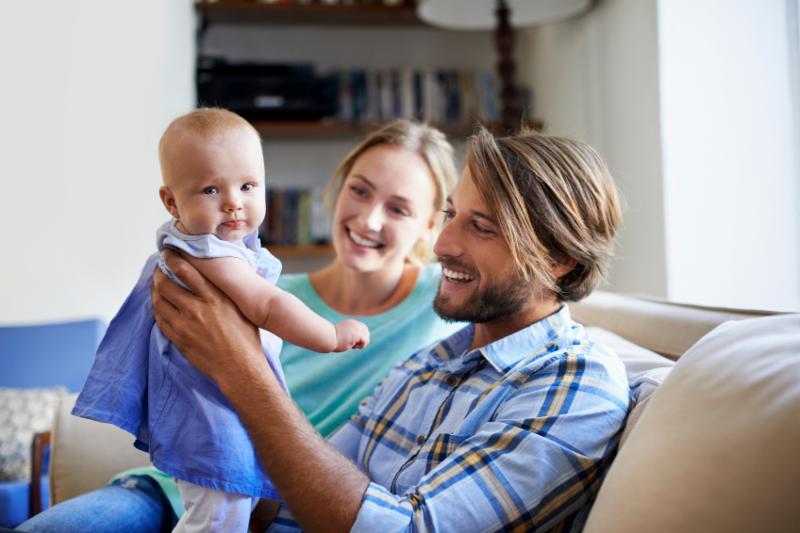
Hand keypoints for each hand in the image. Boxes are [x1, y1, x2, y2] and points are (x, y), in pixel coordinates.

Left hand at [151, 250, 264, 386]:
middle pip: (166, 283)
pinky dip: (157, 309)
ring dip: (155, 290)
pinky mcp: (178, 339)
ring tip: (157, 285)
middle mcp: (197, 308)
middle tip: (159, 269)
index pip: (184, 270)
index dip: (171, 258)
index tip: (167, 253)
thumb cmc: (246, 338)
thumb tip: (219, 276)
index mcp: (214, 297)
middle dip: (159, 273)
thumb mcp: (240, 308)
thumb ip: (225, 292)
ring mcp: (184, 325)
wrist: (240, 368)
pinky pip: (160, 319)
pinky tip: (160, 305)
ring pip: (159, 301)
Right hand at [333, 319, 369, 351]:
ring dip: (361, 344)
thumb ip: (349, 335)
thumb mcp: (342, 336)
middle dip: (362, 341)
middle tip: (353, 345)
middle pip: (366, 333)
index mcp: (351, 323)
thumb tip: (359, 341)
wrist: (327, 339)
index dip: (361, 337)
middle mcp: (355, 324)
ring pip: (366, 337)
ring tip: (352, 346)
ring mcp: (356, 328)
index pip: (363, 328)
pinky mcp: (357, 334)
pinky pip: (365, 341)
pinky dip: (361, 346)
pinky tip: (353, 347)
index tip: (353, 342)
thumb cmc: (331, 340)